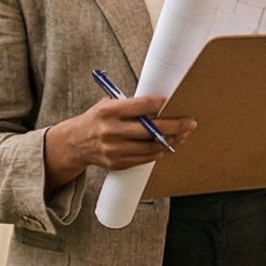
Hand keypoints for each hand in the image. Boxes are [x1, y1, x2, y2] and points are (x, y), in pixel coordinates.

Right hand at [48, 93, 194, 184]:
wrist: (75, 143)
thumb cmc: (97, 120)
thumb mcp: (107, 105)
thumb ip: (130, 106)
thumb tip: (160, 105)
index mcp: (108, 111)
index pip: (141, 106)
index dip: (160, 104)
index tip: (174, 102)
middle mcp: (111, 130)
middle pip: (151, 129)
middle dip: (174, 126)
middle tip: (190, 123)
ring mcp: (114, 149)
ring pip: (150, 147)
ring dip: (170, 141)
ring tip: (182, 135)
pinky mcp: (117, 163)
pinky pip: (143, 159)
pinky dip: (157, 152)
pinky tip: (166, 146)